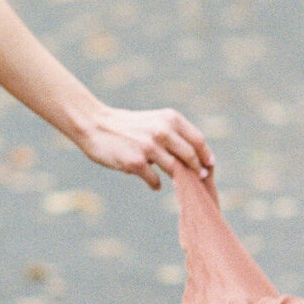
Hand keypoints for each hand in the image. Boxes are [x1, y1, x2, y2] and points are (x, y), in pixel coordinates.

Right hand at [75, 104, 214, 190]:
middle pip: (190, 156)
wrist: (94, 125)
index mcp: (169, 119)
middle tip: (197, 178)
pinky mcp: (135, 162)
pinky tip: (154, 184)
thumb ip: (172, 134)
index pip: (197, 140)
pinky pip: (155, 180)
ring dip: (178, 179)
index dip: (205, 155)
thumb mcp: (153, 121)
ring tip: (178, 183)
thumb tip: (194, 157)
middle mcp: (162, 131)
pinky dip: (156, 184)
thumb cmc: (127, 126)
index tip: (209, 165)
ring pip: (174, 170)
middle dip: (196, 170)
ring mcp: (149, 147)